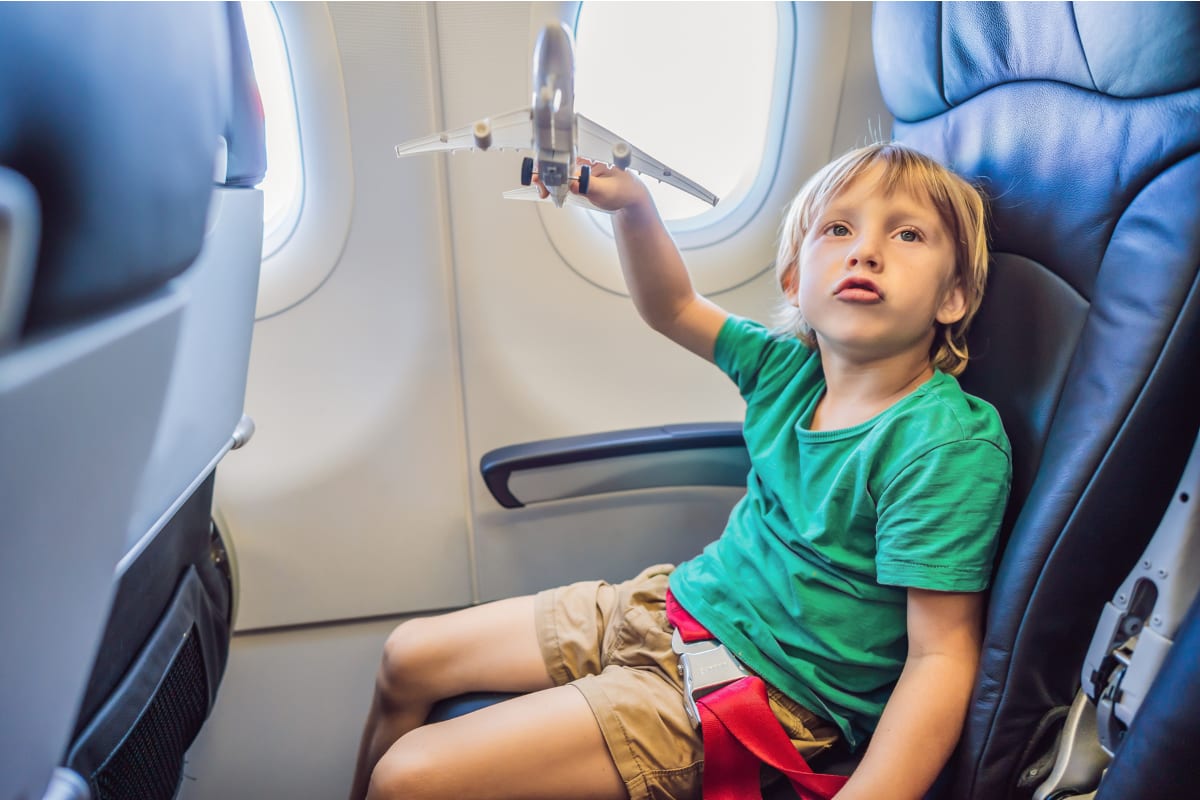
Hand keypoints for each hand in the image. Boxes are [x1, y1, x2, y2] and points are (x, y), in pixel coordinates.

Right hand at [534, 157, 653, 213]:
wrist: (628, 197)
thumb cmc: (624, 190)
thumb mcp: (608, 190)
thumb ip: (590, 186)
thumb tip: (573, 182)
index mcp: (594, 154)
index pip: (569, 151)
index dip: (553, 159)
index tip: (545, 170)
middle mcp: (585, 157)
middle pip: (557, 158)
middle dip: (546, 171)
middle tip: (541, 185)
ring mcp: (579, 165)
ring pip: (555, 167)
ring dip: (546, 178)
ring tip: (544, 191)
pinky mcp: (575, 175)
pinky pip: (558, 176)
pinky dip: (550, 183)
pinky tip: (547, 190)